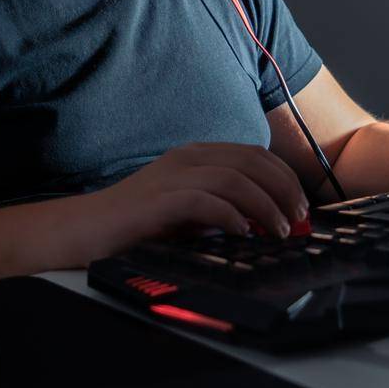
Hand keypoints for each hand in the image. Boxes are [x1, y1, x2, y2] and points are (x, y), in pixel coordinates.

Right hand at [73, 143, 308, 264]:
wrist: (87, 228)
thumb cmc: (137, 223)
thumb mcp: (188, 208)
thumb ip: (221, 206)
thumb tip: (265, 220)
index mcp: (195, 155)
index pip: (253, 154)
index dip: (284, 176)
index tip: (301, 204)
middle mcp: (187, 158)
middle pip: (251, 161)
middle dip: (283, 189)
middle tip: (300, 218)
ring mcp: (172, 176)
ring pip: (235, 178)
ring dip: (265, 205)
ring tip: (280, 230)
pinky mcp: (160, 200)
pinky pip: (206, 200)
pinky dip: (232, 215)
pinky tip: (244, 233)